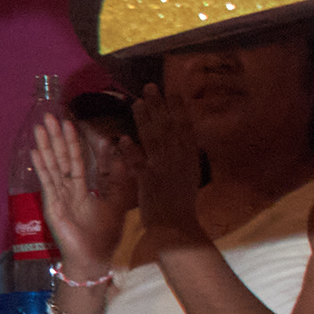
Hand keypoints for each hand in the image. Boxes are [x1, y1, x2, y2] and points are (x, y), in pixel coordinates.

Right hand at [29, 109, 127, 277]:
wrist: (94, 258)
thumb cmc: (105, 235)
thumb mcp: (118, 202)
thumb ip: (117, 179)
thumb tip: (120, 155)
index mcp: (81, 189)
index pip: (76, 160)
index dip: (73, 142)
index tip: (69, 122)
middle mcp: (67, 190)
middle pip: (61, 158)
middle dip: (56, 137)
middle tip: (50, 115)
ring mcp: (58, 196)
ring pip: (53, 165)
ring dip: (46, 145)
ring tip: (40, 126)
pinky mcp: (53, 204)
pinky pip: (48, 181)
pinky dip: (42, 166)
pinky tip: (36, 151)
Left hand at [125, 87, 206, 240]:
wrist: (177, 227)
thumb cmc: (181, 203)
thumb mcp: (189, 176)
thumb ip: (185, 158)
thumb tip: (188, 141)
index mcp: (189, 158)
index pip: (185, 128)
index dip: (179, 109)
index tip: (173, 92)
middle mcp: (178, 160)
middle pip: (168, 128)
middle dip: (160, 106)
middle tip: (150, 86)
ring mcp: (163, 169)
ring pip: (154, 140)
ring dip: (145, 120)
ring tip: (136, 103)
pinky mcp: (149, 181)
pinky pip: (139, 163)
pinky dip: (131, 151)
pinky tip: (123, 138)